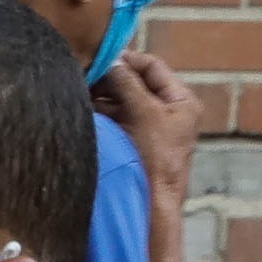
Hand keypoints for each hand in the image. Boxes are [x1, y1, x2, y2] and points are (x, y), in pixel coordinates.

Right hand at [95, 49, 200, 195]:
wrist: (150, 203)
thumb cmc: (155, 158)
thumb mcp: (143, 113)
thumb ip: (127, 84)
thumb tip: (111, 63)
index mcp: (181, 100)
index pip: (152, 67)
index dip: (127, 60)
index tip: (101, 58)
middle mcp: (167, 111)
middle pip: (136, 84)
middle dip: (111, 79)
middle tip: (86, 75)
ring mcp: (149, 127)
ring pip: (122, 101)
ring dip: (102, 96)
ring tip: (80, 92)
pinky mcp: (132, 142)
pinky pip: (115, 119)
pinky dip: (101, 113)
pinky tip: (83, 110)